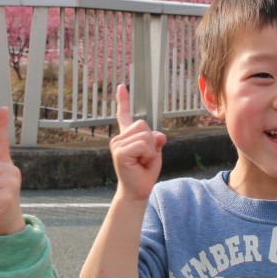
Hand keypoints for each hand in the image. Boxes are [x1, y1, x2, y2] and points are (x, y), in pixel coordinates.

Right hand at [111, 84, 165, 202]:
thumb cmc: (145, 173)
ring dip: (151, 150)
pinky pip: (143, 145)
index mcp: (126, 136)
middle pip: (144, 125)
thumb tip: (159, 135)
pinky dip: (148, 155)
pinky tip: (139, 164)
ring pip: (145, 135)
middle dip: (152, 141)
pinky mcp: (120, 152)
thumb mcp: (155, 152)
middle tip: (145, 158)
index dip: (123, 100)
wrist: (138, 191)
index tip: (121, 86)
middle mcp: (119, 138)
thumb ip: (156, 140)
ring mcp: (117, 144)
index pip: (124, 115)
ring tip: (142, 161)